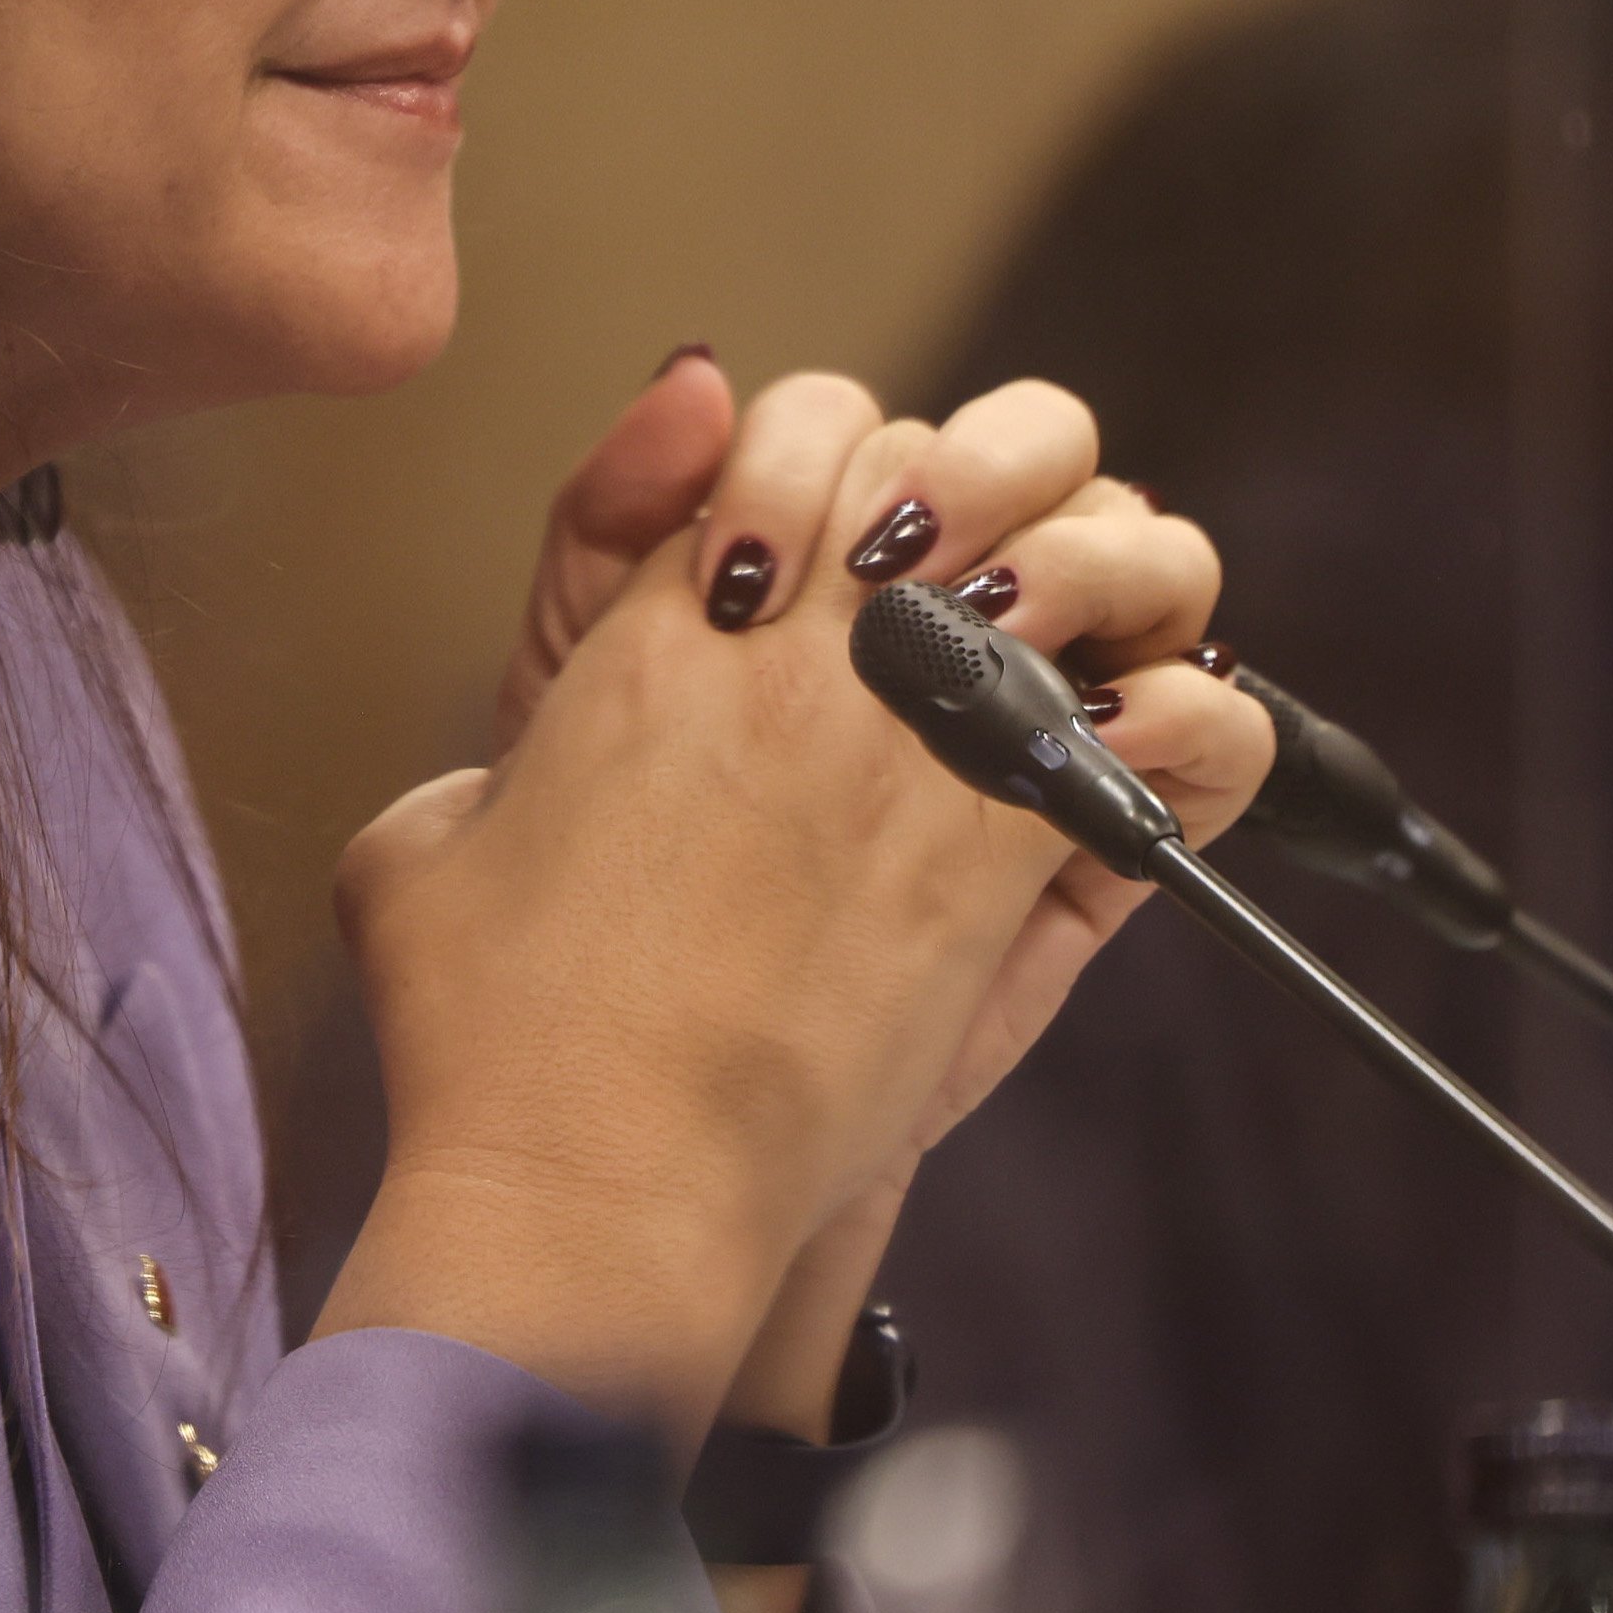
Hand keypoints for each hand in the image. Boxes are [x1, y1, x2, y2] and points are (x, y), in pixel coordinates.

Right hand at [323, 367, 1192, 1441]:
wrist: (591, 1184)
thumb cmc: (497, 1045)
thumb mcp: (415, 849)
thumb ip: (467, 771)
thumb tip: (498, 768)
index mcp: (658, 630)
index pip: (801, 428)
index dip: (837, 461)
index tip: (849, 556)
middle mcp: (798, 655)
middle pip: (953, 442)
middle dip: (996, 477)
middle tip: (991, 576)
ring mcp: (915, 738)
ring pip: (1091, 538)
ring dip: (1114, 568)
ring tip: (1092, 646)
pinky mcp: (1007, 849)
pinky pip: (1180, 719)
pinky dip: (1197, 724)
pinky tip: (1149, 762)